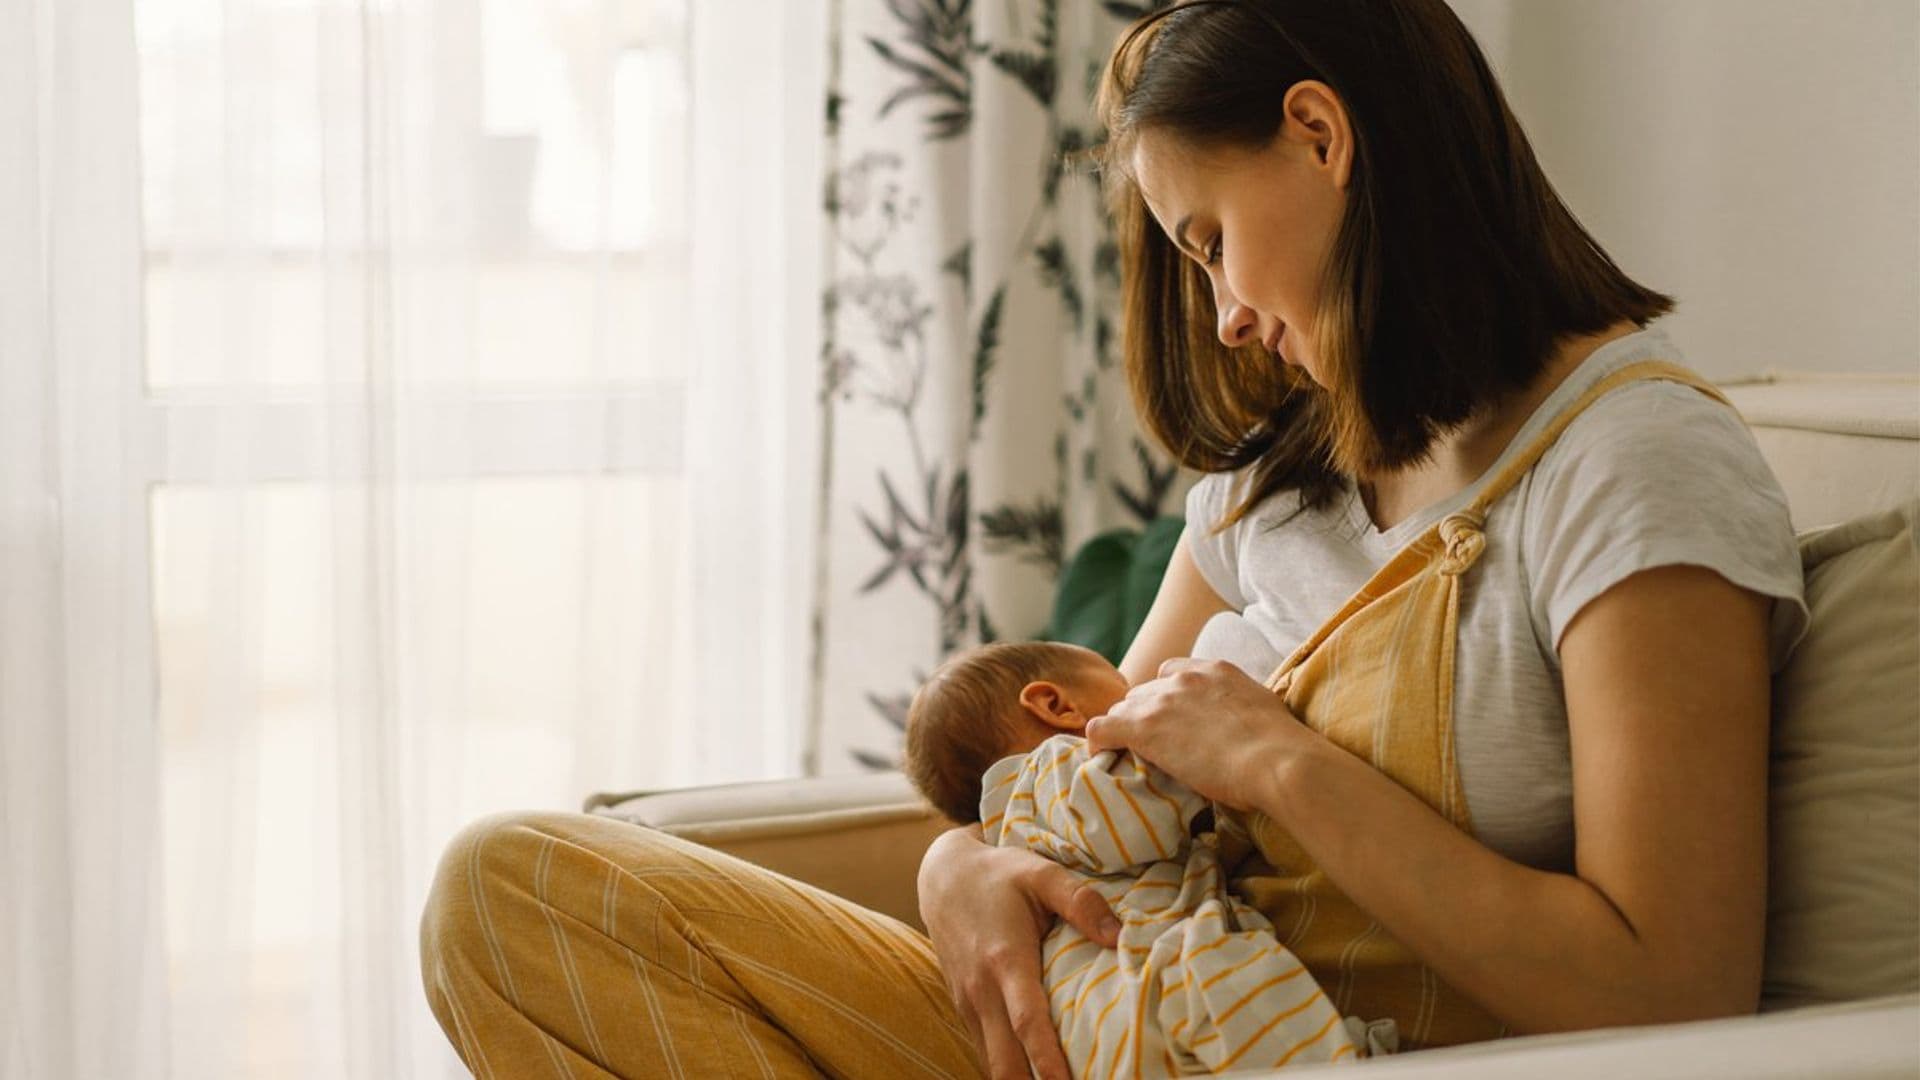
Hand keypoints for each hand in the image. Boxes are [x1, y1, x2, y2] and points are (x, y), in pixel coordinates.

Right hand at [917, 826, 1121, 1079]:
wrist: (942, 876)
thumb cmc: (999, 874)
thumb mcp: (1041, 873)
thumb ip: (1081, 902)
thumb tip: (1121, 937)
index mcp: (1006, 959)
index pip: (1027, 1022)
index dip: (1047, 1060)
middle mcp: (982, 989)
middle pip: (1004, 1061)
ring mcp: (968, 1003)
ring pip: (991, 1063)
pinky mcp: (964, 1008)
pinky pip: (986, 1051)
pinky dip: (1008, 1070)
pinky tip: (1034, 1077)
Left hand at [1084, 657, 1306, 811]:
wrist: (1277, 761)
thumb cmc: (1283, 750)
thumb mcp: (1262, 712)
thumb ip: (1239, 709)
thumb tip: (1240, 729)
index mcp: (1215, 670)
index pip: (1171, 673)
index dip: (1166, 698)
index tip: (1170, 721)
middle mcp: (1184, 678)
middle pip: (1144, 692)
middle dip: (1144, 715)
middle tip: (1153, 746)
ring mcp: (1162, 701)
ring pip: (1123, 709)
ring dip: (1125, 730)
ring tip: (1130, 756)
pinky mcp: (1143, 728)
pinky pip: (1102, 728)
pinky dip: (1098, 742)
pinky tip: (1101, 757)